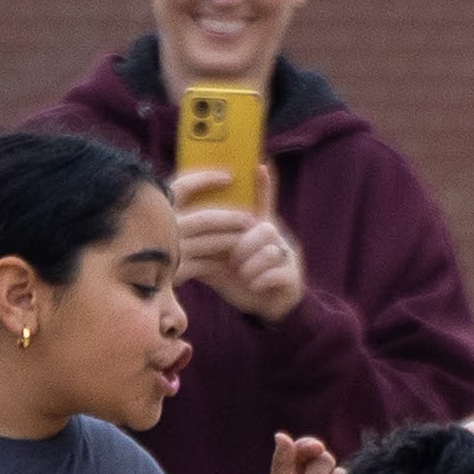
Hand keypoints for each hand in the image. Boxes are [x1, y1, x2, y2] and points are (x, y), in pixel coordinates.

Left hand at [173, 166, 305, 321]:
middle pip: (263, 228)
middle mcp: (277, 239)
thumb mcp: (221, 263)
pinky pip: (277, 272)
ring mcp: (288, 256)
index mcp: (258, 231)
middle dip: (243, 247)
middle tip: (234, 263)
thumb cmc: (242, 280)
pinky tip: (253, 286)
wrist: (267, 308)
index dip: (264, 184)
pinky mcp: (294, 276)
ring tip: (243, 276)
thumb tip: (180, 241)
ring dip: (249, 267)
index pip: (263, 202)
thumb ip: (207, 250)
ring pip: (269, 251)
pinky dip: (259, 281)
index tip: (260, 164)